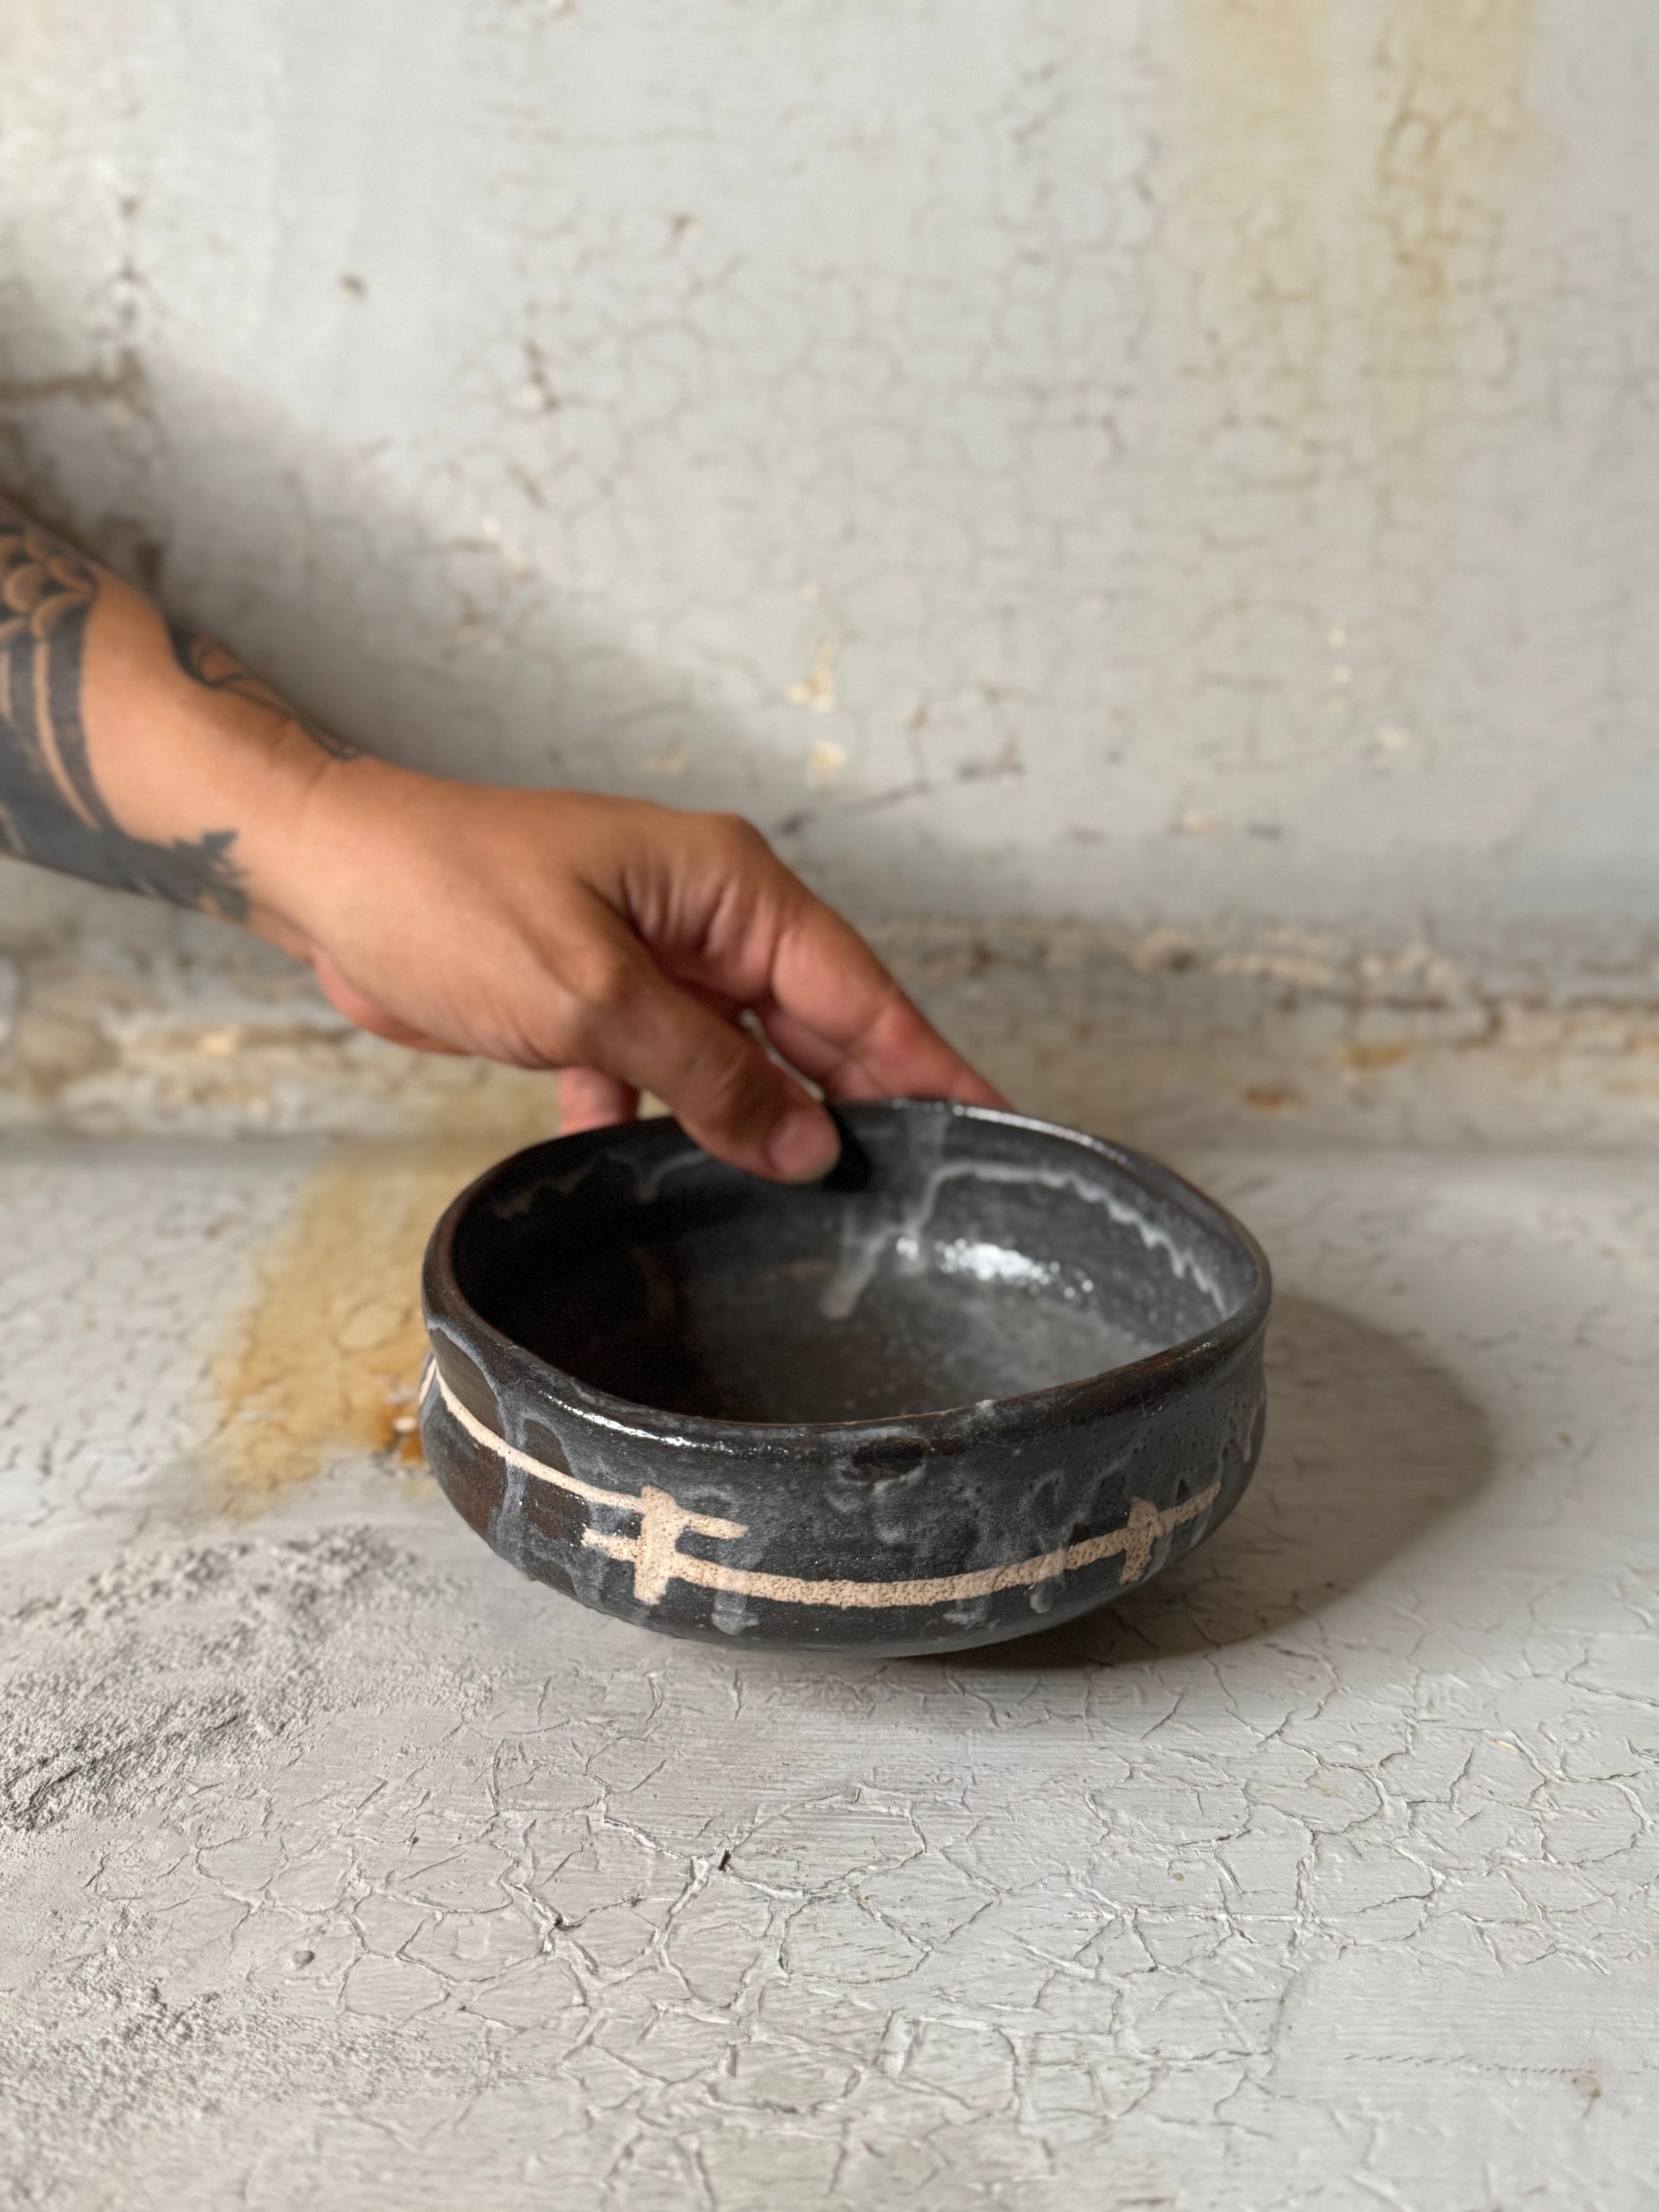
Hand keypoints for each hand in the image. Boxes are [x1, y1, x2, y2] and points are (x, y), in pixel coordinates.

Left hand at [266, 763, 1004, 1180]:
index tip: (990, 1124)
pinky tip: (659, 1173)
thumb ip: (707, 1073)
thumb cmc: (446, 895)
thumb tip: (805, 1143)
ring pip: (741, 1060)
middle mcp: (704, 922)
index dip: (925, 1062)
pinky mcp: (599, 1003)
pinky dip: (664, 1122)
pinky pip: (662, 1074)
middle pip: (812, 1029)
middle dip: (860, 1104)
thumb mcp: (591, 993)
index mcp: (727, 889)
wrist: (326, 879)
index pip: (857, 989)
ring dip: (765, 1124)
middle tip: (920, 1192)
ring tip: (818, 1205)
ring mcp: (653, 962)